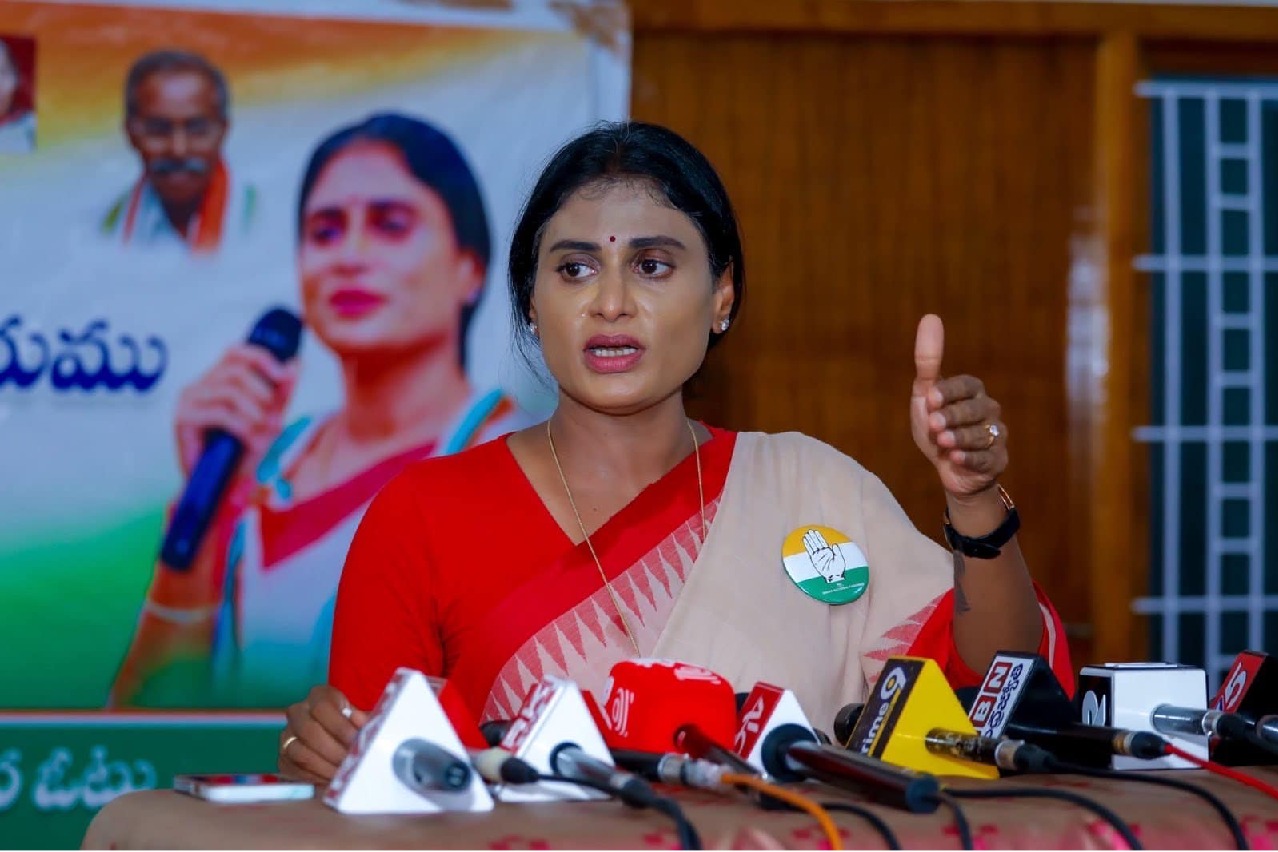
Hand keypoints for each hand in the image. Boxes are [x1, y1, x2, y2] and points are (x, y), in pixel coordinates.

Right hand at [174, 343, 297, 480]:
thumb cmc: (242, 450)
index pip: (237, 352)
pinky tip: (251, 440)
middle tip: (276, 419)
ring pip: (230, 392)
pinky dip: (243, 426)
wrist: (222, 484)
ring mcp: (188, 400)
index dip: (263, 359)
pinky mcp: (183, 419)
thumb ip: (280, 393)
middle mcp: (199, 384)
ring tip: (266, 432)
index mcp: (217, 378)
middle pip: (236, 371)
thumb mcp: (268, 417)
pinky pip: (220, 413)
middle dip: (264, 394)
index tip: (286, 376)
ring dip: (256, 413)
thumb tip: (296, 365)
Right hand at [279, 685, 368, 783]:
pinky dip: (315, 777)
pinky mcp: (283, 757)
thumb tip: (360, 721)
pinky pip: (294, 769)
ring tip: (342, 773)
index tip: (356, 742)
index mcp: (319, 696)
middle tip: (349, 762)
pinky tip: (331, 779)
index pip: (322, 707)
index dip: (339, 726)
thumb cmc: (352, 726)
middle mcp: (298, 712)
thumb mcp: (360, 719)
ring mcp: (287, 735)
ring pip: (299, 752)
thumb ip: (362, 721)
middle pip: (308, 730)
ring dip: (324, 766)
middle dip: (332, 750)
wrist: (338, 740)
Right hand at [803, 529, 846, 581]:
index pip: (822, 542)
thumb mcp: (840, 558)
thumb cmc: (839, 568)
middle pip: (817, 543)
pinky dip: (808, 547)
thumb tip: (834, 544)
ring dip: (809, 541)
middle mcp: (822, 553)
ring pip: (813, 546)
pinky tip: (805, 542)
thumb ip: (837, 551)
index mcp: (829, 551)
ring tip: (806, 535)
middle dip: (813, 537)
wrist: (835, 576)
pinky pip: (810, 553)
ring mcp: (818, 557)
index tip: (815, 532)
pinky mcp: (814, 561)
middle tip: (809, 531)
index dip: (819, 537)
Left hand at [910, 314, 1006, 496]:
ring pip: (982, 435)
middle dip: (953, 417)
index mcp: (972, 392)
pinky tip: (955, 459)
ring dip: (960, 438)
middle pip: (976, 409)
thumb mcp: (925, 396)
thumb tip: (930, 317)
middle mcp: (989, 410)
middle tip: (934, 425)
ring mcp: (996, 436)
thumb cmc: (936, 427)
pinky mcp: (997, 461)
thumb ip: (928, 361)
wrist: (947, 468)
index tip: (930, 399)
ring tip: (943, 443)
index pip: (967, 385)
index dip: (949, 392)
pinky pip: (987, 459)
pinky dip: (970, 459)